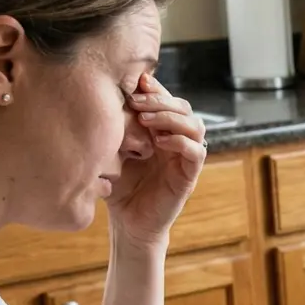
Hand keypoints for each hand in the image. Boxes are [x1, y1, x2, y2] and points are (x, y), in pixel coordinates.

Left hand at [111, 73, 205, 248]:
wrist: (127, 221)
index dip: (156, 88)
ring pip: (195, 126)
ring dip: (172, 118)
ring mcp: (185, 158)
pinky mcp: (189, 176)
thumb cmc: (118, 186)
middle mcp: (177, 140)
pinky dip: (182, 142)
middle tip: (137, 101)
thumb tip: (107, 96)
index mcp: (161, 130)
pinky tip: (160, 142)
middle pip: (184, 107)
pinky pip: (197, 152)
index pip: (166, 100)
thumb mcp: (112, 150)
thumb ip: (117, 126)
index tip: (136, 82)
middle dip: (161, 100)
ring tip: (146, 120)